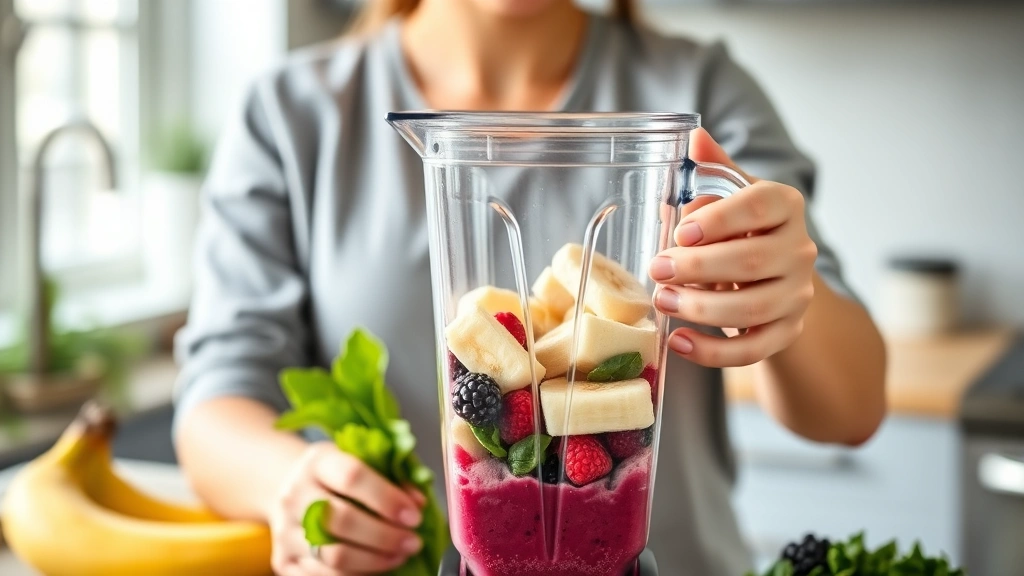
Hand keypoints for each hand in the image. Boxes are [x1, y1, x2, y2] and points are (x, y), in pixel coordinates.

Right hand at [270, 442, 425, 574]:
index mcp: (318, 461)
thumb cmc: (339, 476)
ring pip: (332, 556)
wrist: (292, 490)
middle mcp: (295, 494)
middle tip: (413, 542)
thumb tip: (418, 503)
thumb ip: (393, 477)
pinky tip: (376, 568)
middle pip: (342, 521)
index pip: (352, 476)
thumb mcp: (363, 462)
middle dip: (385, 536)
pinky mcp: (283, 560)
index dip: (387, 498)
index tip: (414, 516)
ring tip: (400, 556)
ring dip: (374, 561)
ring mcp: (285, 530)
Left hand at [648, 128, 816, 367]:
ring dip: (701, 309)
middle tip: (657, 269)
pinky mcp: (786, 332)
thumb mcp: (733, 196)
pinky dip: (713, 353)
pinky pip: (753, 350)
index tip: (679, 232)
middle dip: (698, 268)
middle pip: (752, 261)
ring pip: (753, 308)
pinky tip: (679, 342)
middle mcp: (799, 250)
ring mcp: (797, 295)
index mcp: (786, 206)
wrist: (777, 280)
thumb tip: (694, 137)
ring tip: (662, 301)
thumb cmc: (744, 231)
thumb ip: (716, 170)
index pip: (759, 205)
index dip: (719, 219)